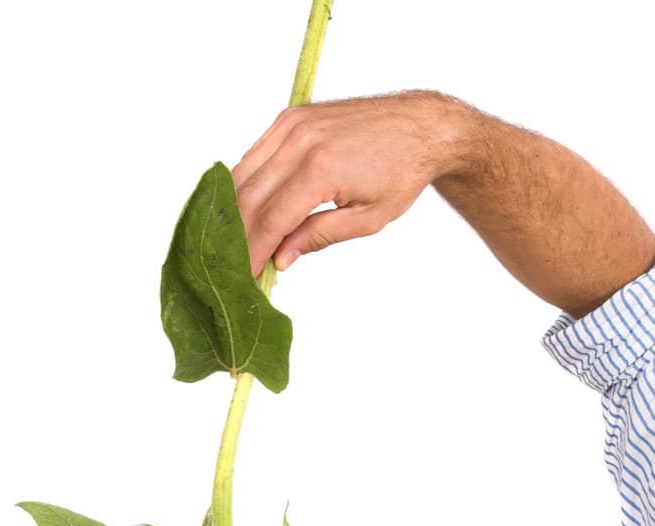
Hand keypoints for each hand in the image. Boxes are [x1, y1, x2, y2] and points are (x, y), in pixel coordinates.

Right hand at [231, 92, 470, 276]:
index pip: (272, 220)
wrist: (419, 126)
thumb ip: (320, 236)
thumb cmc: (400, 174)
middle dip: (239, 236)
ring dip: (235, 211)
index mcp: (321, 169)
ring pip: (243, 174)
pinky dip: (246, 184)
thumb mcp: (367, 219)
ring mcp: (291, 124)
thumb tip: (281, 259)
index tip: (245, 278)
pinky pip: (255, 155)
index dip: (254, 252)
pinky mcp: (290, 117)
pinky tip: (248, 211)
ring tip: (237, 242)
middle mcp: (300, 141)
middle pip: (249, 197)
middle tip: (235, 266)